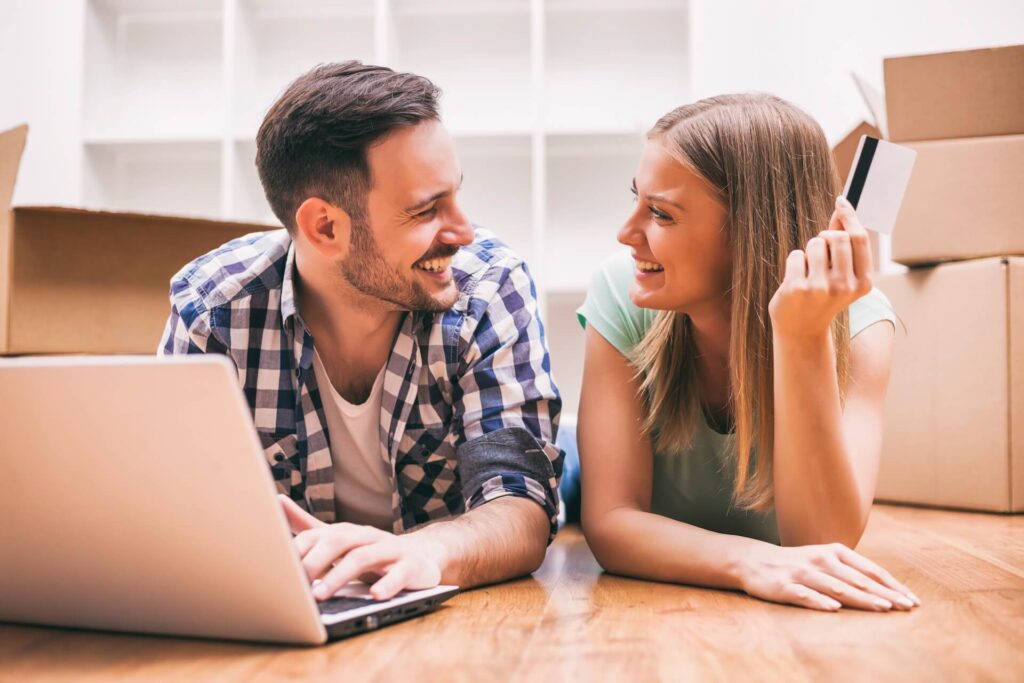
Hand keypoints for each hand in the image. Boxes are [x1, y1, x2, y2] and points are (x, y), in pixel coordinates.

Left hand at [279, 495, 443, 600]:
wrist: (421, 555)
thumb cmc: (371, 551)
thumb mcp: (339, 541)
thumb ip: (308, 527)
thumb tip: (276, 501)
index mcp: (346, 533)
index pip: (317, 536)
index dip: (297, 552)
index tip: (277, 571)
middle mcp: (366, 537)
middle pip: (338, 542)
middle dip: (315, 562)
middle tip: (296, 585)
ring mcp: (390, 550)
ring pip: (364, 557)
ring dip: (340, 576)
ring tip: (322, 595)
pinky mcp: (411, 566)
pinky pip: (400, 574)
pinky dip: (387, 584)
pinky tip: (375, 595)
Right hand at [737, 540, 920, 611]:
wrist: (753, 560)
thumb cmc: (797, 564)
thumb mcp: (825, 561)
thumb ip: (850, 571)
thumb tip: (885, 587)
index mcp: (834, 552)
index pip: (870, 570)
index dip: (892, 585)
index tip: (912, 599)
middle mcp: (821, 560)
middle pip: (858, 580)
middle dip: (885, 594)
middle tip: (907, 607)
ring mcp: (803, 573)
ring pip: (836, 587)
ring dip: (860, 598)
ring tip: (882, 607)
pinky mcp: (785, 587)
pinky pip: (805, 595)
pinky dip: (820, 601)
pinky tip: (834, 608)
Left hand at [768, 195, 872, 338]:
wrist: (801, 330)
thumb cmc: (821, 296)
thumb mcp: (840, 274)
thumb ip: (843, 245)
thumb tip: (842, 210)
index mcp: (863, 283)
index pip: (859, 239)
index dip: (849, 216)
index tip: (841, 202)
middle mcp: (845, 286)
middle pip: (838, 237)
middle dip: (825, 237)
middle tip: (819, 251)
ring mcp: (821, 288)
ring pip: (815, 243)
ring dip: (809, 250)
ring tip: (808, 270)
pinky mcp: (798, 288)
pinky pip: (796, 255)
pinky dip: (794, 261)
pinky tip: (795, 279)